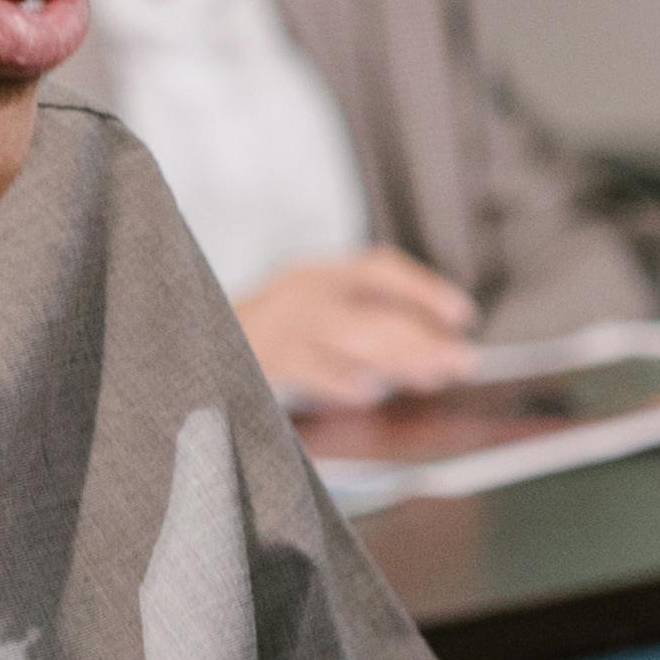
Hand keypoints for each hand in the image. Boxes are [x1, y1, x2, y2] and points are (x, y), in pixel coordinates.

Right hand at [237, 250, 483, 410]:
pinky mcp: (263, 354)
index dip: (425, 288)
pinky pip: (309, 367)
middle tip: (462, 360)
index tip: (463, 314)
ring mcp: (283, 322)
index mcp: (318, 272)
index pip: (380, 267)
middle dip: (424, 339)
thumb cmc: (268, 331)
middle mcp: (303, 289)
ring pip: (350, 337)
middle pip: (374, 312)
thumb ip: (360, 318)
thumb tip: (429, 345)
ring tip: (431, 374)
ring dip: (397, 359)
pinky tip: (368, 392)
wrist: (196, 337)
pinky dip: (340, 380)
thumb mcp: (311, 307)